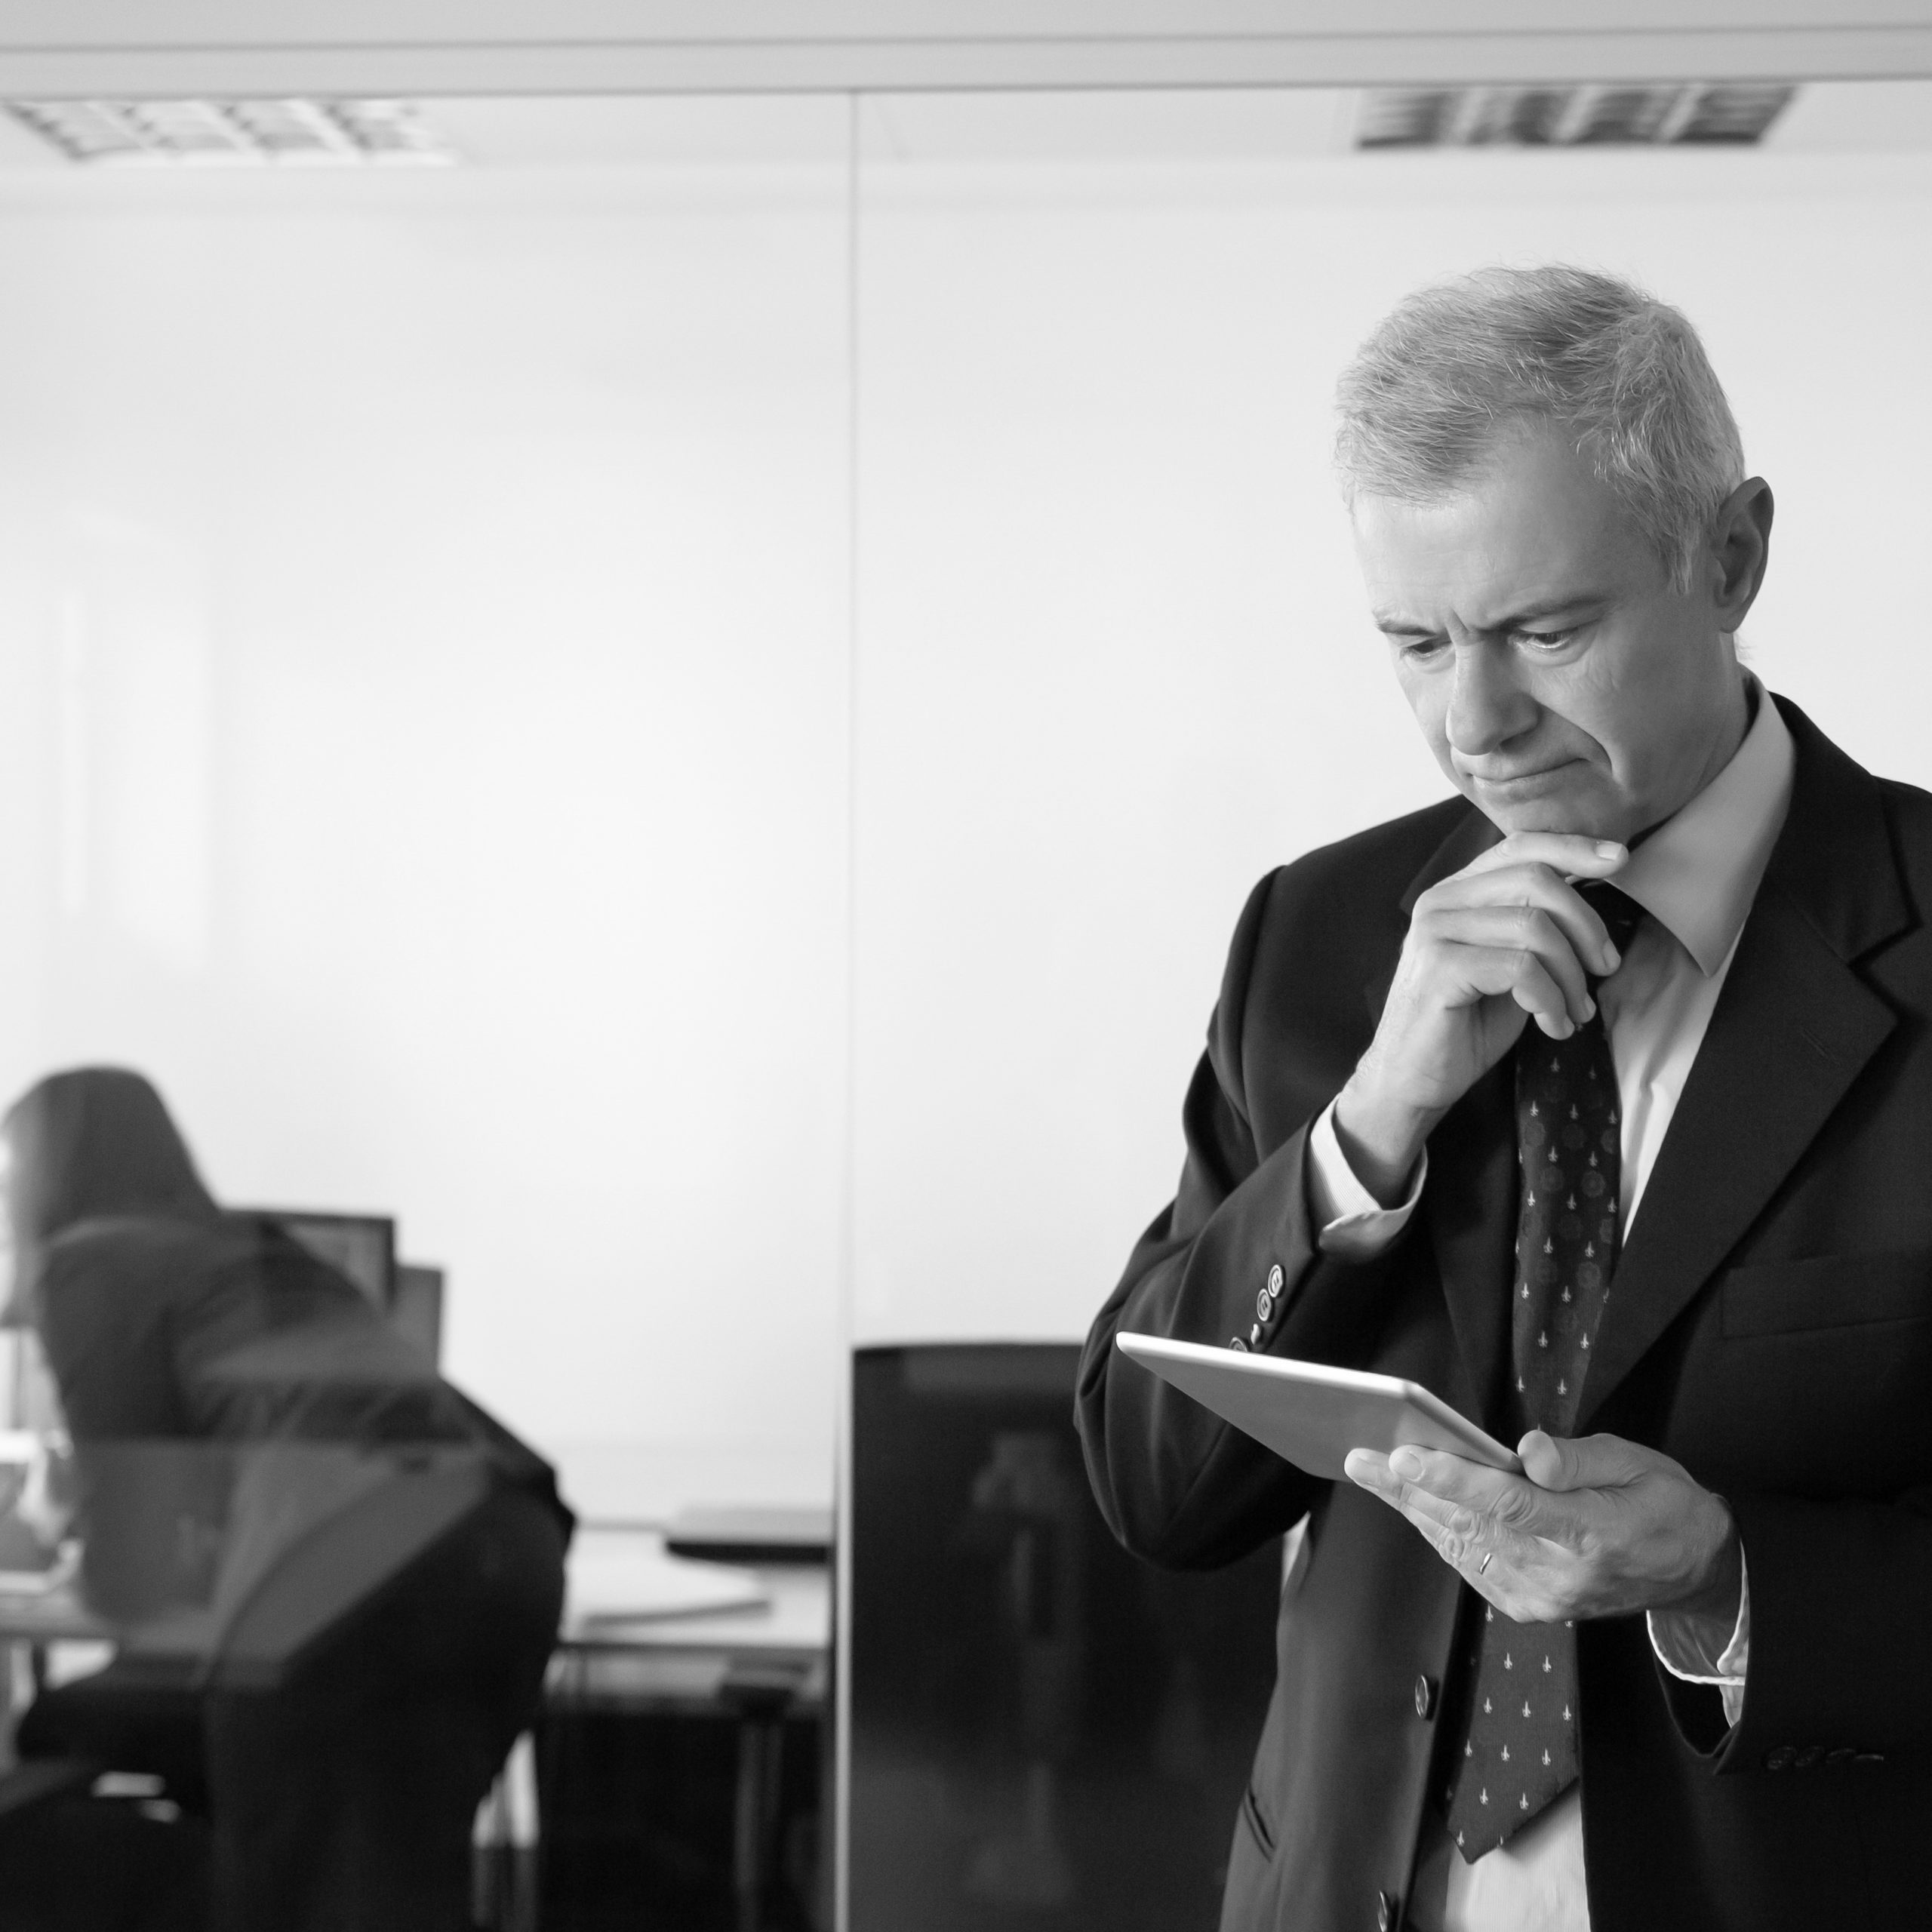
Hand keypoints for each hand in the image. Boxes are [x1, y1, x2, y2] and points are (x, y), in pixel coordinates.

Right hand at [1333, 833, 1628, 1200]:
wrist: (1411, 1081)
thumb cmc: (1463, 1025)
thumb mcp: (1509, 966)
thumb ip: (1535, 928)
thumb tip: (1594, 899)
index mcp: (1456, 893)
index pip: (1519, 846)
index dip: (1574, 847)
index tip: (1622, 861)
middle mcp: (1440, 902)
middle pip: (1536, 879)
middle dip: (1587, 925)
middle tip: (1605, 969)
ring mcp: (1435, 932)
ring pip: (1535, 926)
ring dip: (1572, 976)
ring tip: (1575, 1012)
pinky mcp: (1439, 968)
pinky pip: (1521, 968)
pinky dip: (1551, 1000)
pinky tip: (1553, 1026)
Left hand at [1342, 1430, 1741, 1635]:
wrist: (1695, 1570)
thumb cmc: (1664, 1504)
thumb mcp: (1637, 1462)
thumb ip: (1578, 1458)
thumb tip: (1526, 1452)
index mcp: (1592, 1533)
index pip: (1509, 1504)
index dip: (1453, 1478)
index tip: (1405, 1455)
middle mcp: (1562, 1574)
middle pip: (1471, 1524)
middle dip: (1409, 1487)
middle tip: (1360, 1456)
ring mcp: (1544, 1598)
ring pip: (1462, 1546)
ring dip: (1412, 1507)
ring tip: (1370, 1473)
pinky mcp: (1532, 1607)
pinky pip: (1472, 1565)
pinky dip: (1439, 1532)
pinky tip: (1412, 1504)